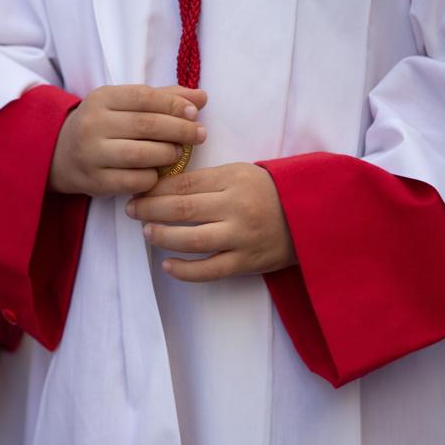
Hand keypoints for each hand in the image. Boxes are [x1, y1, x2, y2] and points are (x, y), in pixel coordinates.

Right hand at [49, 84, 207, 196]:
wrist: (61, 154)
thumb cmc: (105, 125)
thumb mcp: (125, 104)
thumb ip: (163, 98)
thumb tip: (201, 97)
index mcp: (102, 98)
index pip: (144, 97)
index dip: (173, 104)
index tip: (194, 112)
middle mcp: (93, 124)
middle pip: (146, 125)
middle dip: (179, 130)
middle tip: (199, 135)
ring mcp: (91, 154)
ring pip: (140, 154)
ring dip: (167, 154)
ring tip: (178, 153)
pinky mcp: (94, 181)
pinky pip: (133, 181)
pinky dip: (152, 178)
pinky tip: (158, 173)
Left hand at [126, 163, 296, 281]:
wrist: (311, 216)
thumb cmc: (269, 192)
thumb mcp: (241, 173)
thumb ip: (208, 180)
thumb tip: (164, 187)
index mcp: (234, 179)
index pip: (184, 183)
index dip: (155, 189)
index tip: (138, 192)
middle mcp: (236, 207)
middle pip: (182, 209)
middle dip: (150, 210)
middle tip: (132, 211)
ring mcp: (242, 237)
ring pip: (192, 240)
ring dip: (163, 237)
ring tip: (148, 233)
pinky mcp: (247, 262)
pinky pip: (210, 270)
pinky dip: (185, 270)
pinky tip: (168, 265)